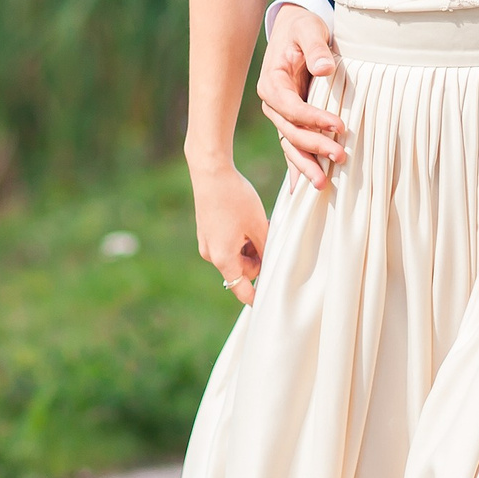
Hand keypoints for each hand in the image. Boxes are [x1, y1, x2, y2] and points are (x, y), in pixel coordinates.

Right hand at [193, 164, 270, 306]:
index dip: (256, 298)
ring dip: (251, 248)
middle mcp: (211, 254)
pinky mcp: (206, 231)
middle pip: (242, 270)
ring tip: (261, 225)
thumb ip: (265, 248)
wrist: (210, 171)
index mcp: (223, 258)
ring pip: (236, 256)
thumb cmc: (235, 197)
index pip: (241, 290)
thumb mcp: (258, 224)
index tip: (269, 305)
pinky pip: (228, 244)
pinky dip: (241, 239)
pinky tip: (249, 221)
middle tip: (271, 239)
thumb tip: (271, 263)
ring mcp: (207, 242)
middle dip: (259, 260)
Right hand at [256, 4, 344, 188]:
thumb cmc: (303, 28)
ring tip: (323, 184)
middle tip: (341, 157)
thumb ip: (316, 48)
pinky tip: (304, 187)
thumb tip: (324, 69)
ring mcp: (280, 115)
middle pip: (291, 132)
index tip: (339, 126)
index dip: (314, 119)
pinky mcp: (291, 120)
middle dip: (315, 147)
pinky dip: (298, 166)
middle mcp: (273, 103)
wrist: (295, 29)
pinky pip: (293, 146)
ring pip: (290, 144)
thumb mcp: (309, 30)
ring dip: (306, 164)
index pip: (292, 108)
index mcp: (272, 83)